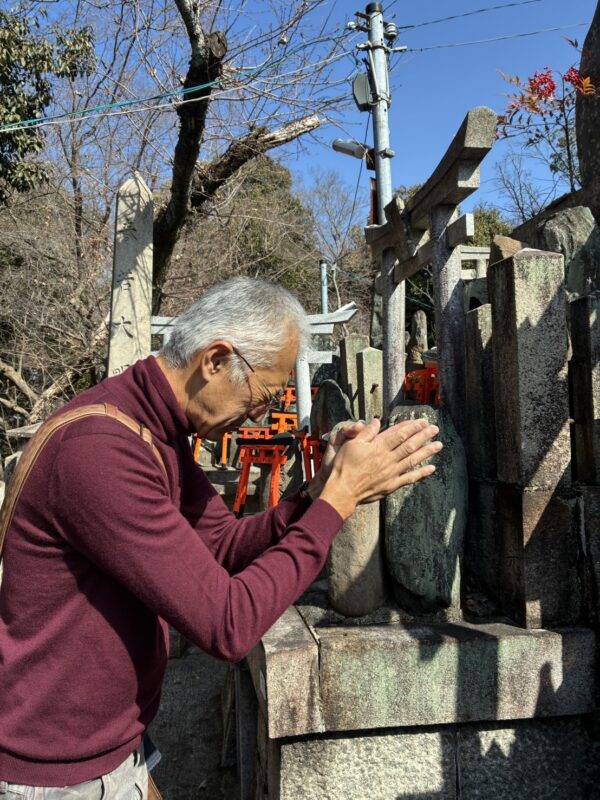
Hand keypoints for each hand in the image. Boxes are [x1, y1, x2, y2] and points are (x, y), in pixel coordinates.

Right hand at [318, 418, 442, 519]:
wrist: (343, 491)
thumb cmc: (344, 467)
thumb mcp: (351, 444)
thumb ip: (366, 433)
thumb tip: (377, 421)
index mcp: (378, 448)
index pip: (399, 434)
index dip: (412, 427)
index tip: (422, 422)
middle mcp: (388, 459)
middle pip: (409, 445)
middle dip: (424, 436)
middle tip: (435, 429)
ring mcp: (391, 473)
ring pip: (413, 460)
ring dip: (427, 452)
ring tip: (438, 445)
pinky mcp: (391, 485)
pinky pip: (409, 478)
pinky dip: (421, 473)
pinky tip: (431, 468)